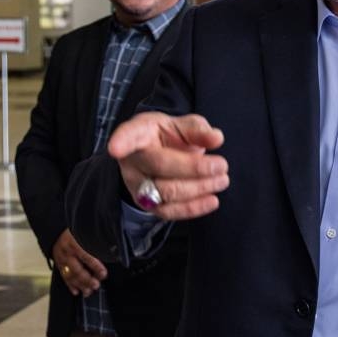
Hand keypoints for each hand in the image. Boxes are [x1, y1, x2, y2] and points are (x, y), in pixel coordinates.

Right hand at [52, 229, 107, 296]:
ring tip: (88, 292)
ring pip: (70, 275)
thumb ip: (96, 242)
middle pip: (77, 269)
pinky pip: (64, 276)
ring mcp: (61, 259)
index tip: (103, 274)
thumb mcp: (87, 233)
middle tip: (96, 285)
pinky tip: (76, 291)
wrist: (57, 230)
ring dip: (80, 285)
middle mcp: (67, 252)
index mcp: (75, 243)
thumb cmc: (77, 231)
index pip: (86, 256)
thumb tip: (112, 251)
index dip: (96, 266)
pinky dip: (70, 285)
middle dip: (87, 279)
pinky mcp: (58, 264)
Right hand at [108, 112, 228, 220]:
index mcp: (137, 133)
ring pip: (165, 192)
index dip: (121, 141)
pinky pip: (169, 211)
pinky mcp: (149, 204)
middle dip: (193, 167)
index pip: (127, 135)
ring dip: (198, 188)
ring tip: (222, 180)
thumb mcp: (182, 125)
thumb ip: (198, 129)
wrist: (159, 157)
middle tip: (222, 165)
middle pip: (159, 166)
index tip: (115, 148)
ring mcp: (138, 185)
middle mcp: (132, 160)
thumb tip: (216, 138)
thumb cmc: (169, 137)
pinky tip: (212, 200)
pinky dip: (193, 208)